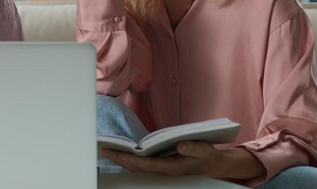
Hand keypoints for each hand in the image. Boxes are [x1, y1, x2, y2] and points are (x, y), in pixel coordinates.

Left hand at [101, 142, 265, 180]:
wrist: (214, 165)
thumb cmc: (207, 156)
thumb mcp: (204, 150)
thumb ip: (192, 148)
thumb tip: (180, 145)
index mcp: (170, 168)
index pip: (144, 164)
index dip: (128, 159)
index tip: (114, 152)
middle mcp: (163, 170)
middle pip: (136, 167)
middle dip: (119, 159)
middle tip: (102, 150)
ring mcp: (161, 169)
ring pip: (137, 167)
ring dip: (122, 160)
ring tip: (107, 151)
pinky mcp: (161, 166)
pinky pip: (141, 164)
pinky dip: (130, 160)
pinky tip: (122, 154)